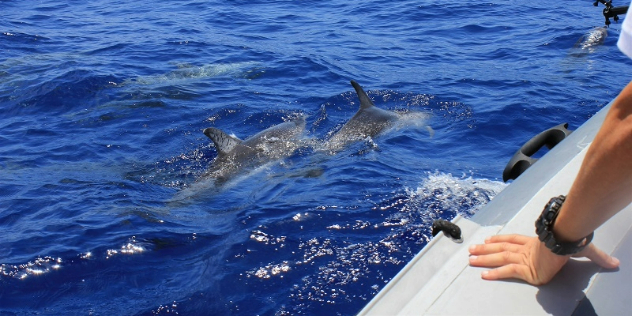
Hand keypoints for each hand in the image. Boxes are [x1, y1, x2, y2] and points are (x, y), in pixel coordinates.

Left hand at [468, 234, 619, 284]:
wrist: (568, 239)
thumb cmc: (573, 240)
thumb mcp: (581, 248)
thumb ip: (594, 256)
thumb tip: (613, 263)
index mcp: (535, 243)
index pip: (513, 240)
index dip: (500, 240)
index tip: (488, 239)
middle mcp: (526, 249)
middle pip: (501, 248)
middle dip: (485, 249)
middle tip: (470, 250)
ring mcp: (525, 258)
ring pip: (500, 258)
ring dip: (484, 258)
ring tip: (470, 259)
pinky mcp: (526, 268)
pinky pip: (508, 272)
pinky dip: (496, 273)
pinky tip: (484, 275)